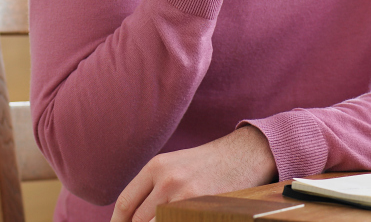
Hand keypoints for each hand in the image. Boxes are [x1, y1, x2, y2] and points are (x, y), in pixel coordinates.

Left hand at [110, 125, 277, 221]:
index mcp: (156, 167)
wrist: (244, 155)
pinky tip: (182, 220)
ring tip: (166, 220)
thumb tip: (132, 216)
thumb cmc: (206, 165)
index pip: (125, 203)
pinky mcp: (205, 207)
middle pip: (139, 220)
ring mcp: (187, 196)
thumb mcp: (173, 166)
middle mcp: (168, 180)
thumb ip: (152, 187)